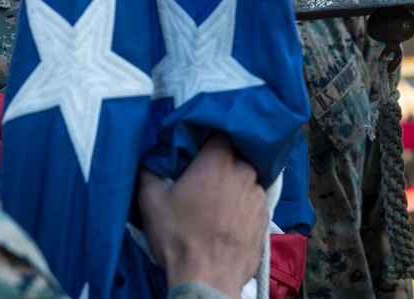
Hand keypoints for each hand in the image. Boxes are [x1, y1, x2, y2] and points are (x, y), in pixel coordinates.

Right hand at [137, 135, 266, 298]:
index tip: (195, 149)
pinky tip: (226, 220)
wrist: (208, 279)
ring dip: (232, 185)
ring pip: (245, 179)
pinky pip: (252, 202)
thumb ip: (148, 171)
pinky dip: (241, 205)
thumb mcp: (150, 201)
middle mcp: (244, 172)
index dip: (206, 138)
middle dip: (219, 163)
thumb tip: (150, 160)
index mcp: (217, 160)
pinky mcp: (265, 219)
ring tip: (214, 203)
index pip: (218, 132)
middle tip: (201, 178)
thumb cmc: (179, 237)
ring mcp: (258, 196)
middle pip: (233, 156)